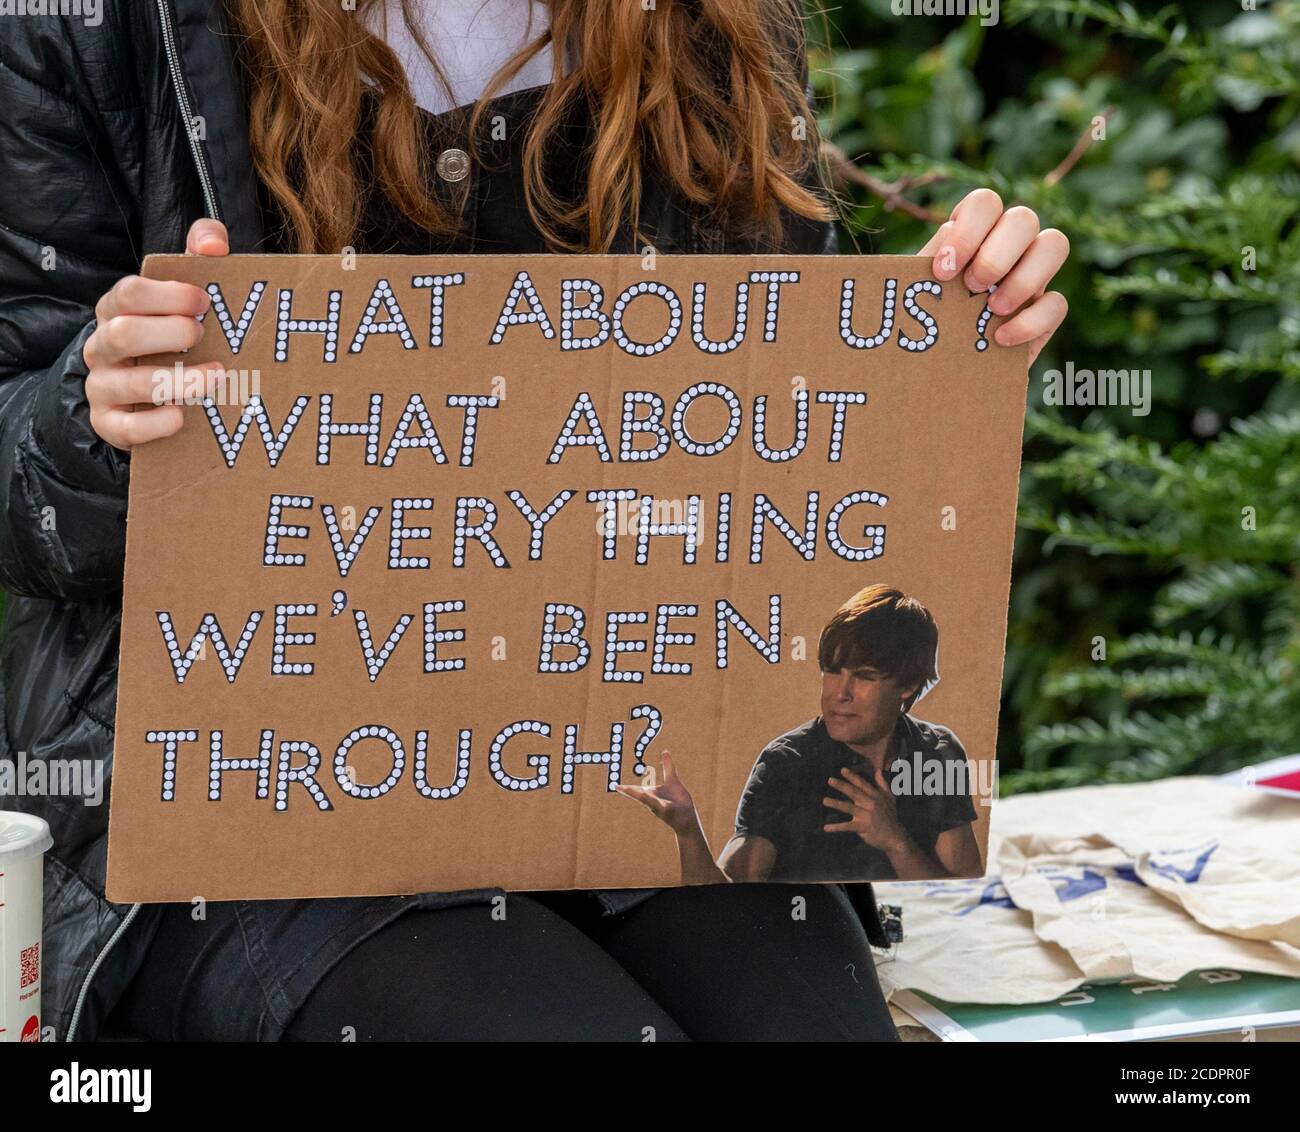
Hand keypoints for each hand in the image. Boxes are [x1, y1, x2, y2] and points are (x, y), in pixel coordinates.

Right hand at [84, 218, 229, 449]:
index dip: (168, 296)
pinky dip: (155, 424)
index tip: (204, 302)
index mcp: (117, 310)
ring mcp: (104, 386)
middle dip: (167, 334)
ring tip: (216, 377)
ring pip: (129, 382)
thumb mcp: (184, 294)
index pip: (128, 293)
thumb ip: (198, 256)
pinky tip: (182, 416)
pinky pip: (125, 428)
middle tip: (202, 335)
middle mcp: (104, 346)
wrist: (144, 397)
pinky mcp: (110, 424)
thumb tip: (212, 243)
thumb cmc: (173, 337)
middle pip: (123, 334)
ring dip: (177, 380)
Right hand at [615, 752, 698, 835]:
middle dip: (629, 791)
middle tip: (617, 787)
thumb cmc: (679, 801)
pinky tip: (646, 796)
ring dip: (638, 795)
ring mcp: (659, 807)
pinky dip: (652, 801)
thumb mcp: (672, 780)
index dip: (627, 788)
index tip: (616, 786)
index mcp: (652, 794)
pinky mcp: (667, 811)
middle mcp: (652, 801)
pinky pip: (658, 805)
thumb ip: (667, 767)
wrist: (688, 818)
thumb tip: (665, 751)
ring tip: (625, 790)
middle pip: (638, 795)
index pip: (637, 790)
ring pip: (646, 800)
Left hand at [823, 763, 906, 850]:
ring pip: (849, 808)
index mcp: (876, 796)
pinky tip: (826, 827)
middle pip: (854, 793)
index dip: (852, 777)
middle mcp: (871, 804)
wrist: (895, 837)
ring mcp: (867, 816)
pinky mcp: (864, 827)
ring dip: (836, 804)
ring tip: (824, 800)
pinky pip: (848, 826)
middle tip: (830, 780)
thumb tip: (878, 771)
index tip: (842, 770)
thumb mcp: (890, 798)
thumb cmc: (890, 816)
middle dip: (842, 786)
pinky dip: (837, 827)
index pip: (862, 784)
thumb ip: (883, 784)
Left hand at [919, 189, 1068, 364]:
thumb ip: (920, 274)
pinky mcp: (1044, 314)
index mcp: (972, 235)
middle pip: (1023, 219)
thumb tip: (941, 241)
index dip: (967, 231)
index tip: (942, 271)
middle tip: (970, 287)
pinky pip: (1057, 303)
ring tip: (992, 309)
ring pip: (1054, 245)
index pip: (984, 204)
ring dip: (1022, 278)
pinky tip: (1000, 339)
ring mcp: (1032, 277)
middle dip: (996, 254)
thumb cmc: (921, 329)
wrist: (935, 377)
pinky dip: (1030, 321)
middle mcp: (1007, 248)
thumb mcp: (913, 300)